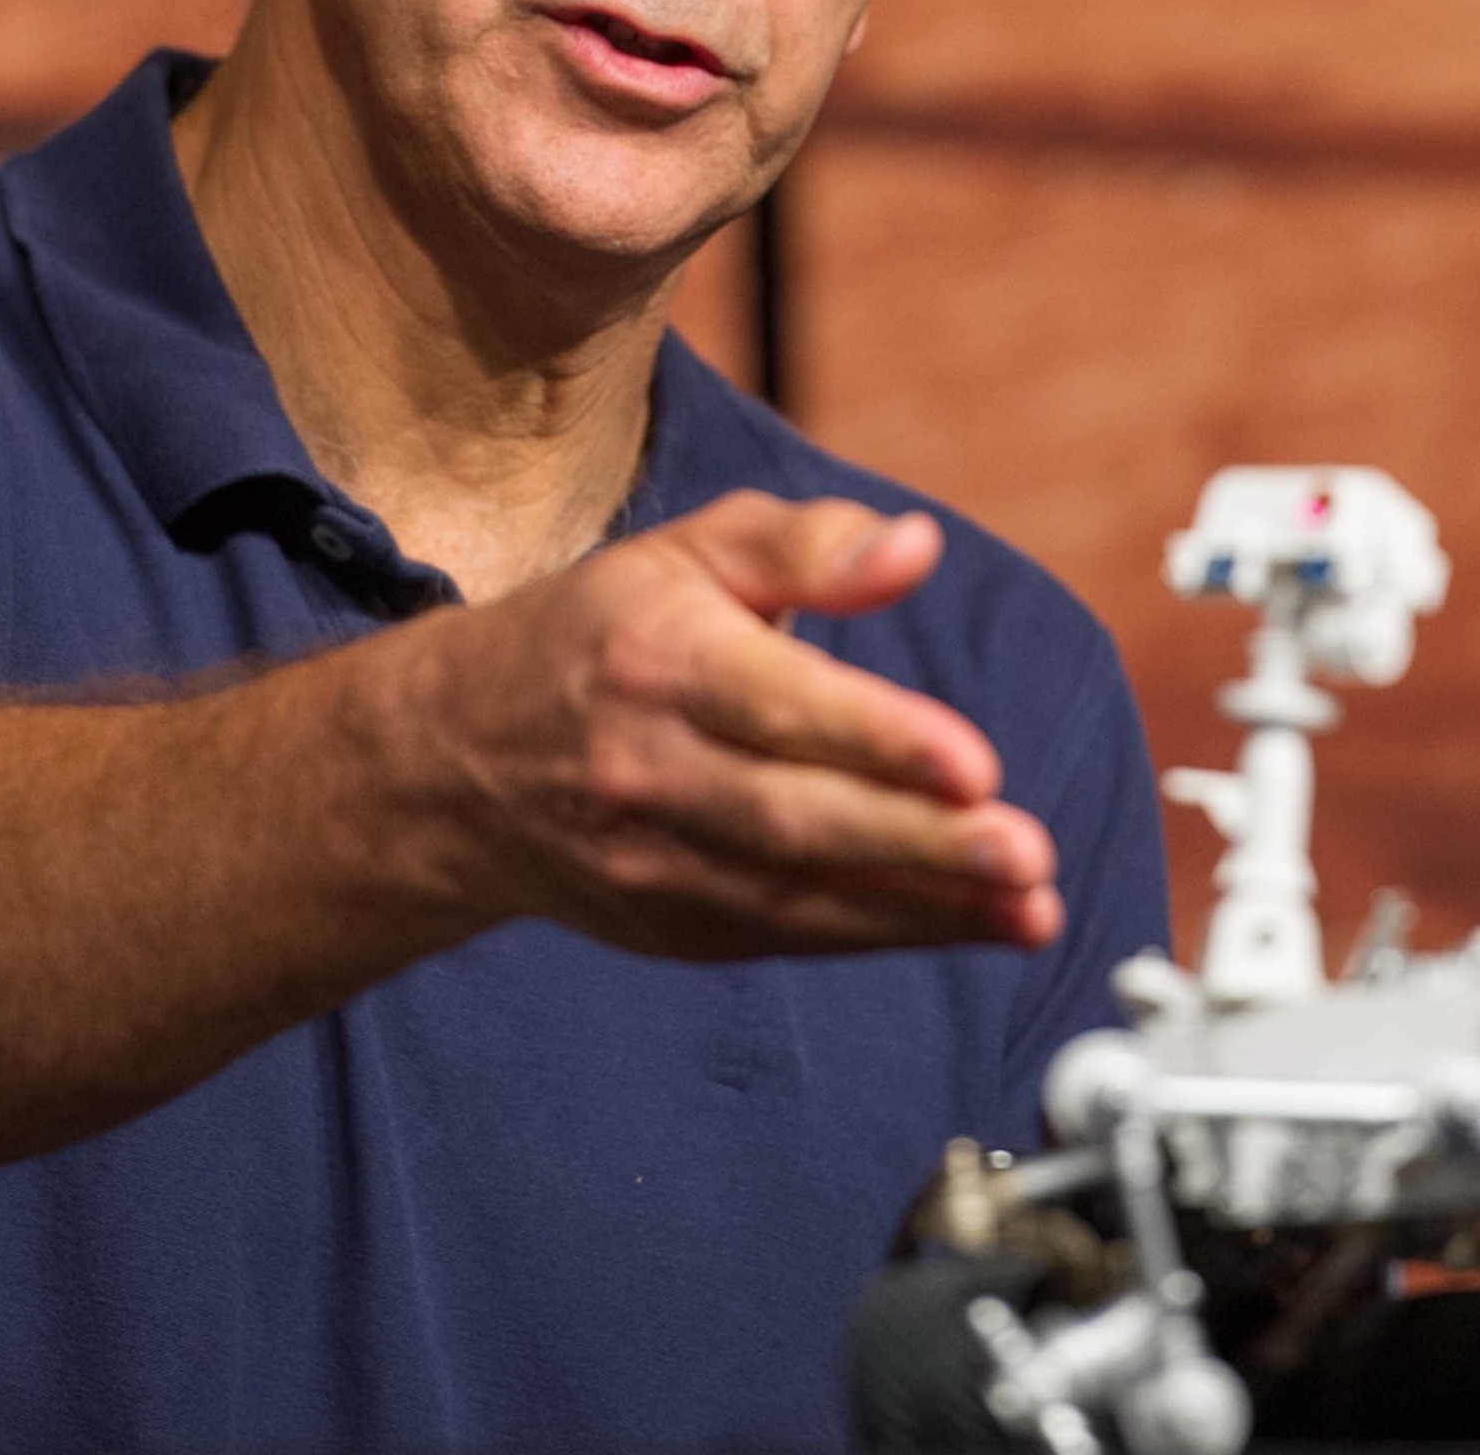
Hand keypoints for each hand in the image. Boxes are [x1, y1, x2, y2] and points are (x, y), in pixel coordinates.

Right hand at [374, 493, 1062, 958]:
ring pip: (799, 895)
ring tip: (1028, 906)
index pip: (776, 706)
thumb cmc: (597, 636)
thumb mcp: (687, 552)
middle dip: (919, 843)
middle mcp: (650, 769)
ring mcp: (656, 860)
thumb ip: (806, 544)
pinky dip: (884, 935)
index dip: (877, 740)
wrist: (451, 763)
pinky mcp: (671, 923)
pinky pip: (789, 936)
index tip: (974, 764)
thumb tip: (914, 546)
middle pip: (794, 819)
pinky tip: (971, 924)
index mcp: (659, 660)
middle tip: (1025, 853)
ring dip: (924, 908)